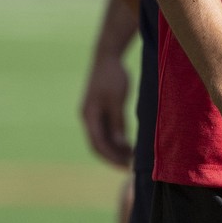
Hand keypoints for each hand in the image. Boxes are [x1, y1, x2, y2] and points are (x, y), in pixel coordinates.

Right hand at [80, 51, 132, 166]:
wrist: (107, 56)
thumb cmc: (112, 76)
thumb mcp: (117, 100)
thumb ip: (117, 122)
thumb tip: (119, 144)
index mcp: (89, 116)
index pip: (98, 144)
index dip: (111, 158)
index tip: (126, 166)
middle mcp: (88, 117)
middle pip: (98, 144)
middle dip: (113, 157)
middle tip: (130, 166)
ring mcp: (93, 114)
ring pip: (102, 138)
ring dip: (115, 149)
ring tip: (132, 157)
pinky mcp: (99, 110)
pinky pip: (106, 130)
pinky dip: (116, 139)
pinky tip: (129, 144)